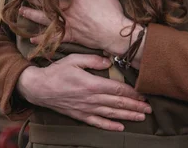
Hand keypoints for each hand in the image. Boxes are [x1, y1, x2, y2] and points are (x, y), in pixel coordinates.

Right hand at [17, 54, 151, 130]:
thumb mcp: (74, 59)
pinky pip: (97, 122)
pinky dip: (109, 125)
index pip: (118, 89)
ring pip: (111, 113)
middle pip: (118, 103)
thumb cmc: (56, 72)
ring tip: (141, 117)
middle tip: (150, 109)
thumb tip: (109, 61)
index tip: (145, 94)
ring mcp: (85, 108)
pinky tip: (120, 127)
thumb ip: (93, 59)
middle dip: (135, 106)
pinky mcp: (79, 115)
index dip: (133, 92)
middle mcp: (91, 99)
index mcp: (92, 84)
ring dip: (127, 115)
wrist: (38, 88)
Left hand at [21, 0, 134, 56]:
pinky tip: (31, 39)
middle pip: (48, 2)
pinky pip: (53, 38)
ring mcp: (68, 24)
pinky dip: (42, 39)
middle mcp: (68, 10)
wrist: (115, 33)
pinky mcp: (70, 36)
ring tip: (21, 11)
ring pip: (46, 19)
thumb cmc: (112, 12)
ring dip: (32, 14)